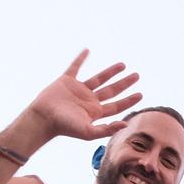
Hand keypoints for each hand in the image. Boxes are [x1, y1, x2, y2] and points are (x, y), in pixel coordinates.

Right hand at [23, 50, 143, 143]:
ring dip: (110, 71)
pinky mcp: (66, 81)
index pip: (117, 105)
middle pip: (112, 90)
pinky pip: (75, 67)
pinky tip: (87, 50)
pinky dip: (81, 59)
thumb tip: (126, 124)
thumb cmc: (64, 127)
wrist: (43, 117)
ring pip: (98, 78)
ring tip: (123, 65)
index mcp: (95, 112)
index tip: (140, 94)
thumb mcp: (87, 132)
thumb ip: (106, 129)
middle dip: (125, 84)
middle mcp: (89, 100)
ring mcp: (78, 90)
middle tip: (137, 76)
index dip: (129, 100)